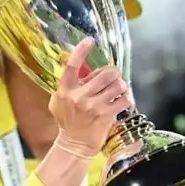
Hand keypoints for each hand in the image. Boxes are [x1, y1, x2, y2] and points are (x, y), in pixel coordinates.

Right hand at [47, 37, 130, 156]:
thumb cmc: (67, 121)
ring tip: (117, 92)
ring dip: (121, 87)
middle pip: (106, 73)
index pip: (71, 66)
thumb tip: (79, 67)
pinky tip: (121, 103)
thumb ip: (67, 85)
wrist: (74, 145)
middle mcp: (78, 97)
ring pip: (118, 85)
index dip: (81, 51)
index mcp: (65, 90)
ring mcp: (92, 106)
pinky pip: (124, 99)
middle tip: (113, 78)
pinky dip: (126, 99)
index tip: (90, 41)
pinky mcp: (105, 116)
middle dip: (114, 73)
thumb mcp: (58, 102)